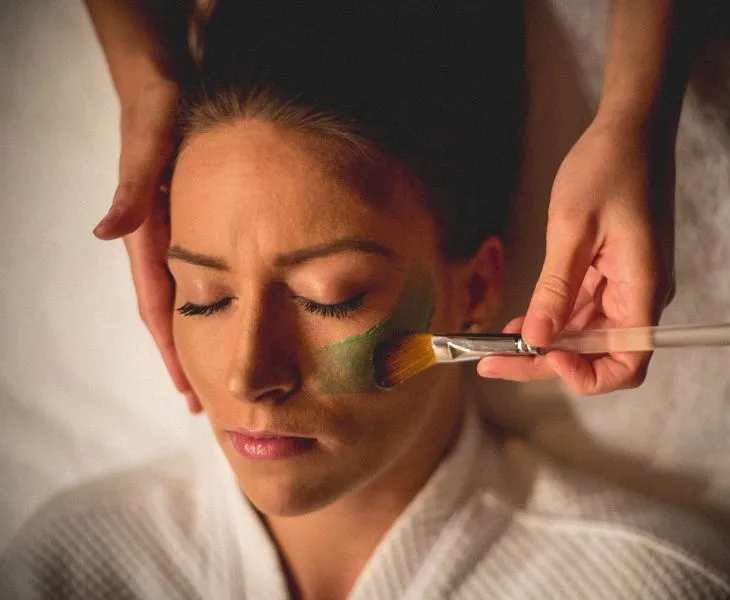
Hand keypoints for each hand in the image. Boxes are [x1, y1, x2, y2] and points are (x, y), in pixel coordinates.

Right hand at [93, 80, 200, 412]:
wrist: (165, 86)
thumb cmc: (157, 111)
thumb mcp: (147, 143)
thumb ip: (130, 186)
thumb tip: (104, 233)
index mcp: (147, 235)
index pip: (156, 305)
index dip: (170, 349)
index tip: (185, 389)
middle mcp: (158, 243)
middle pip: (171, 313)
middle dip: (183, 358)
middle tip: (204, 403)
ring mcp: (175, 236)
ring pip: (188, 299)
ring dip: (198, 337)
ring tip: (216, 375)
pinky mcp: (192, 224)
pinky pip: (201, 274)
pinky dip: (213, 304)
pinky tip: (231, 318)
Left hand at [478, 115, 674, 394]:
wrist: (632, 128)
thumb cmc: (609, 167)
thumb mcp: (573, 228)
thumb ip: (556, 289)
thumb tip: (535, 340)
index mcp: (642, 289)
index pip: (627, 364)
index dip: (587, 376)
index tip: (544, 358)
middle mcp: (639, 296)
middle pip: (597, 355)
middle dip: (545, 365)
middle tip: (492, 365)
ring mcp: (625, 286)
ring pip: (584, 336)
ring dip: (542, 344)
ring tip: (494, 349)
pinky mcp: (611, 274)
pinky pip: (581, 310)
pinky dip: (550, 319)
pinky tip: (516, 323)